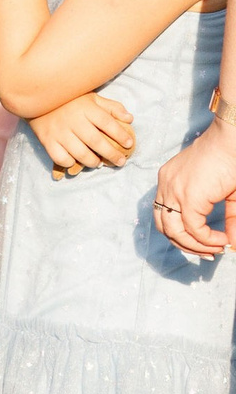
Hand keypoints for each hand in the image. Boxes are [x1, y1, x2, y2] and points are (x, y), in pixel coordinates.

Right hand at [30, 93, 134, 177]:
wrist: (35, 99)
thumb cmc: (69, 101)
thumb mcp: (91, 98)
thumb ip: (111, 107)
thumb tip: (130, 119)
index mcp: (85, 108)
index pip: (107, 123)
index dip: (121, 135)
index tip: (129, 144)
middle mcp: (72, 120)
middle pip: (96, 141)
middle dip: (112, 154)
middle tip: (120, 161)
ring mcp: (59, 131)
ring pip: (80, 153)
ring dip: (93, 161)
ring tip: (98, 162)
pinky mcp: (47, 140)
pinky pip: (62, 158)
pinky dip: (71, 162)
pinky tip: (75, 160)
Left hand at [157, 119, 235, 255]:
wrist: (232, 140)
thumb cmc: (231, 161)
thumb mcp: (227, 194)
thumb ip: (229, 219)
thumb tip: (233, 245)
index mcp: (170, 182)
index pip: (165, 216)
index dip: (182, 235)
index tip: (207, 243)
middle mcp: (166, 186)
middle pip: (164, 227)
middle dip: (186, 245)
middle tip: (209, 253)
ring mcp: (174, 190)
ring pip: (174, 231)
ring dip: (194, 246)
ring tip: (216, 249)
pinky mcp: (188, 196)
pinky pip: (192, 228)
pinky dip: (206, 239)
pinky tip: (221, 240)